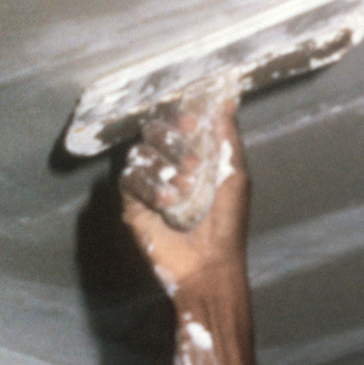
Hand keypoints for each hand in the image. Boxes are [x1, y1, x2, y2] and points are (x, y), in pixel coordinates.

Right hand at [121, 98, 249, 296]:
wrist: (211, 263)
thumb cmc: (228, 223)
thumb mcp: (235, 176)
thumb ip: (229, 138)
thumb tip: (227, 101)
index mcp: (192, 154)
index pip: (177, 122)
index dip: (181, 116)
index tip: (193, 123)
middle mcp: (168, 165)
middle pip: (153, 131)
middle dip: (172, 141)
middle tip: (192, 163)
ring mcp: (149, 183)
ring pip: (139, 153)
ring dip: (164, 167)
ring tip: (185, 189)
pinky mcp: (133, 204)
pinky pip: (129, 179)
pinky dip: (149, 187)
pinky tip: (166, 203)